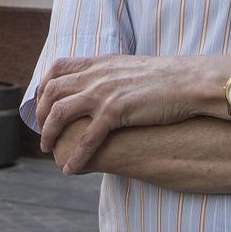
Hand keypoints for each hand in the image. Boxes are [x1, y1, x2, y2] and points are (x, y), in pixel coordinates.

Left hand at [35, 54, 218, 173]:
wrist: (190, 82)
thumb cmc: (167, 79)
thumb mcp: (131, 68)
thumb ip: (111, 74)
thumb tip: (102, 86)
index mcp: (100, 62)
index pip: (57, 68)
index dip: (43, 88)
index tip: (42, 106)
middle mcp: (97, 74)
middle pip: (52, 91)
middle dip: (40, 114)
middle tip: (43, 134)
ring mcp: (104, 92)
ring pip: (60, 113)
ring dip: (49, 134)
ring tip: (48, 151)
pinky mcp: (116, 111)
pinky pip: (86, 137)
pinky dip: (75, 155)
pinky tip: (72, 169)